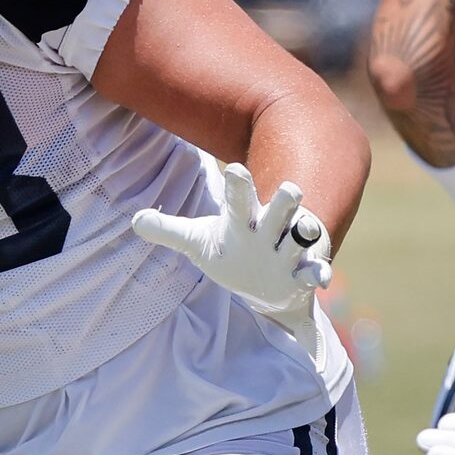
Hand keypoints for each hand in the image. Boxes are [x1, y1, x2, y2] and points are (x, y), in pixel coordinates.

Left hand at [129, 162, 330, 337]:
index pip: (240, 200)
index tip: (234, 170)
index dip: (239, 186)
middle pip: (280, 210)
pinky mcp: (302, 275)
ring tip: (303, 230)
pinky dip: (318, 274)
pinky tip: (320, 278)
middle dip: (285, 201)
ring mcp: (289, 252)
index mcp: (244, 220)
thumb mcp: (198, 242)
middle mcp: (270, 231)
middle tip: (290, 189)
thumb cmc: (232, 251)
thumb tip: (135, 221)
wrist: (266, 284)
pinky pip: (314, 272)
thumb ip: (169, 231)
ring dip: (303, 235)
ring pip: (300, 238)